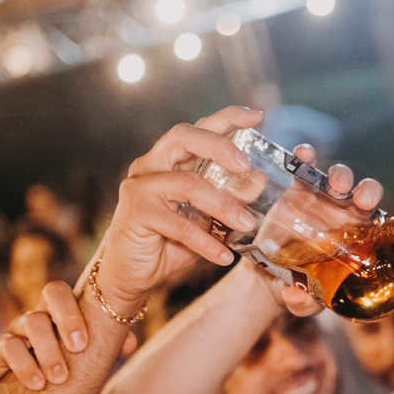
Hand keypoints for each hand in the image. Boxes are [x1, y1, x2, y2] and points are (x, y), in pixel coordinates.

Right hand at [0, 282, 87, 388]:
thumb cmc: (61, 384)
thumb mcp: (83, 368)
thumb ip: (97, 354)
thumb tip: (140, 346)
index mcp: (67, 314)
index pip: (71, 291)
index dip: (77, 308)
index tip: (85, 343)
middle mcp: (43, 314)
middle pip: (54, 292)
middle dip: (68, 317)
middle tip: (79, 348)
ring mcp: (19, 329)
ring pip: (33, 321)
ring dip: (49, 350)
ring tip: (60, 378)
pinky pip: (9, 346)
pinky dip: (25, 365)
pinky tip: (37, 384)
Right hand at [95, 106, 264, 314]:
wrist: (133, 277)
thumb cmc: (171, 244)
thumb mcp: (207, 220)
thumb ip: (229, 200)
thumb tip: (261, 182)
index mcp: (170, 160)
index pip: (198, 128)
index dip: (226, 117)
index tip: (256, 116)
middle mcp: (152, 165)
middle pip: (183, 136)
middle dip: (219, 146)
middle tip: (246, 165)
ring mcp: (140, 186)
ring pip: (187, 183)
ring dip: (222, 204)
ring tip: (247, 224)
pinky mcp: (136, 212)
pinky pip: (178, 224)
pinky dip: (205, 241)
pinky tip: (224, 256)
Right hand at [263, 144, 393, 317]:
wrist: (271, 273)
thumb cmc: (302, 288)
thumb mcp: (304, 301)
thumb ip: (304, 303)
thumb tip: (297, 296)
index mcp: (366, 244)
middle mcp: (350, 217)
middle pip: (369, 196)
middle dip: (370, 193)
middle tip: (363, 201)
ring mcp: (325, 200)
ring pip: (341, 179)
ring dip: (342, 176)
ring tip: (337, 186)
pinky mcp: (299, 190)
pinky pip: (305, 167)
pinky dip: (306, 157)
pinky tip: (305, 155)